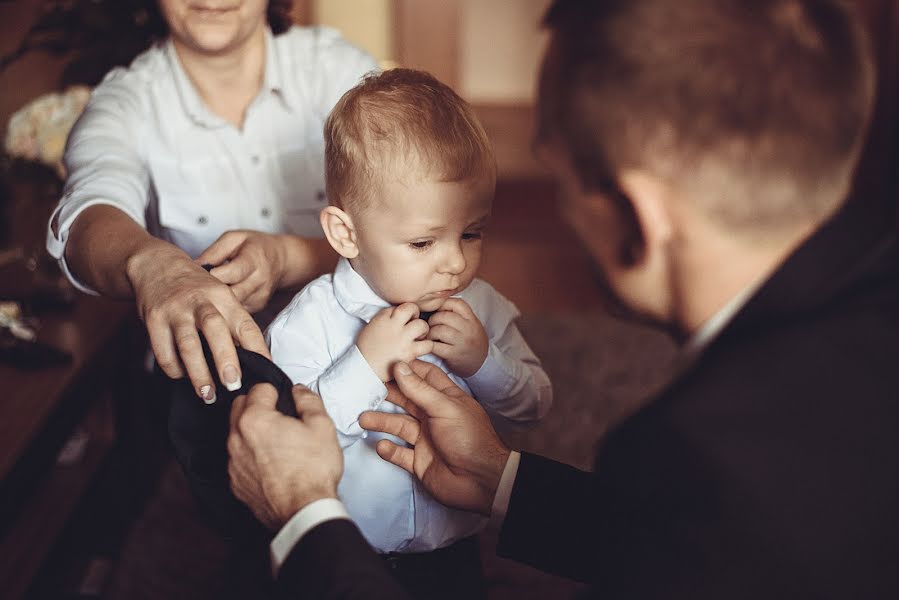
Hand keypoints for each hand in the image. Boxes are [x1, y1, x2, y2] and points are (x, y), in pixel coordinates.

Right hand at [127, 242, 268, 401]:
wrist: (156, 265)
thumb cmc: (196, 288)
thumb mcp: (220, 296)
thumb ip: (233, 324)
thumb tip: (252, 360)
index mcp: (223, 297)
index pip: (246, 324)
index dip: (258, 348)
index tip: (266, 370)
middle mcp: (200, 301)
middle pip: (215, 330)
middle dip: (226, 360)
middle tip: (233, 385)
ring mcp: (175, 310)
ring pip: (188, 344)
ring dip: (198, 373)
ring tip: (208, 394)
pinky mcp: (154, 320)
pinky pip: (163, 351)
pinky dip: (174, 369)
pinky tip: (182, 377)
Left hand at [197, 230, 287, 313]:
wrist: (281, 260)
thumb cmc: (254, 246)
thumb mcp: (234, 239)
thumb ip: (214, 252)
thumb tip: (193, 267)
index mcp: (254, 260)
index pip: (232, 273)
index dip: (212, 275)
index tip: (197, 275)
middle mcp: (259, 280)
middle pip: (230, 294)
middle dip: (211, 291)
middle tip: (195, 287)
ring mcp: (259, 296)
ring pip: (231, 306)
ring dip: (216, 301)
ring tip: (205, 293)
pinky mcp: (257, 307)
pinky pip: (236, 311)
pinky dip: (224, 306)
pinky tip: (217, 298)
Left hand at [228, 383, 342, 529]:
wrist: (303, 511)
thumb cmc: (312, 471)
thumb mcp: (322, 426)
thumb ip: (308, 400)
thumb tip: (300, 391)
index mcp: (255, 419)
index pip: (258, 388)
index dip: (276, 392)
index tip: (285, 401)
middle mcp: (236, 439)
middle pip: (238, 406)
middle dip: (256, 405)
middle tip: (278, 415)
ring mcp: (233, 462)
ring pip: (235, 433)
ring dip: (251, 430)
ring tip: (276, 441)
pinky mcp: (235, 482)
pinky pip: (237, 458)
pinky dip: (250, 455)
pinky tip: (271, 462)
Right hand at [356, 303, 433, 381]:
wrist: (364, 368)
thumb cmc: (367, 349)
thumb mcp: (372, 326)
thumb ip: (386, 318)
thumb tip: (399, 315)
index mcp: (383, 318)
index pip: (400, 306)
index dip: (405, 312)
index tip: (403, 320)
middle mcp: (393, 325)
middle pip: (412, 309)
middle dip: (416, 316)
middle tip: (413, 326)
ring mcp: (402, 338)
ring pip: (423, 325)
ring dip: (423, 331)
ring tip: (419, 337)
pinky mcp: (409, 352)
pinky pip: (427, 345)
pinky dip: (427, 346)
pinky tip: (420, 349)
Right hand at [358, 360, 510, 515]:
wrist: (482, 481)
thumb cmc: (470, 439)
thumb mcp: (445, 408)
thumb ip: (420, 389)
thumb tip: (400, 366)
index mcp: (445, 399)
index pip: (425, 377)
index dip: (407, 368)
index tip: (386, 361)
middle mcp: (434, 417)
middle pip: (407, 400)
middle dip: (388, 394)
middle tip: (366, 388)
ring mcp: (426, 439)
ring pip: (399, 426)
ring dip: (381, 422)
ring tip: (363, 419)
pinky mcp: (419, 462)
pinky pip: (399, 453)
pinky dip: (389, 450)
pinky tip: (381, 446)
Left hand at [427, 298, 488, 376]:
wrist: (481, 363)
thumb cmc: (470, 340)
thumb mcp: (470, 324)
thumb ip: (457, 314)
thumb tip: (434, 303)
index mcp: (472, 319)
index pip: (456, 303)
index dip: (442, 304)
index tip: (437, 311)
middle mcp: (469, 329)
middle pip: (444, 316)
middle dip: (433, 320)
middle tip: (431, 325)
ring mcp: (462, 342)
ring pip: (438, 330)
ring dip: (430, 333)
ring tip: (430, 336)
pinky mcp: (454, 355)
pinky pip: (435, 346)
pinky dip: (429, 344)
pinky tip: (430, 345)